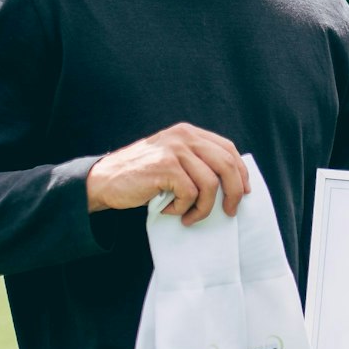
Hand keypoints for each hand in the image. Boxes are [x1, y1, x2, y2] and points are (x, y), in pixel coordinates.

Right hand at [85, 123, 248, 225]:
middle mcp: (184, 137)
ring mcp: (174, 150)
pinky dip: (182, 208)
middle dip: (233, 192)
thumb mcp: (172, 160)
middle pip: (226, 165)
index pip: (228, 149)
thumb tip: (232, 182)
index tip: (244, 192)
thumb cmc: (141, 176)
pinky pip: (190, 194)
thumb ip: (196, 161)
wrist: (104, 180)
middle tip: (229, 211)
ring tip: (189, 216)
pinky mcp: (165, 167)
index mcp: (189, 133)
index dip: (241, 172)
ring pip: (210, 184)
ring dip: (203, 208)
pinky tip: (168, 209)